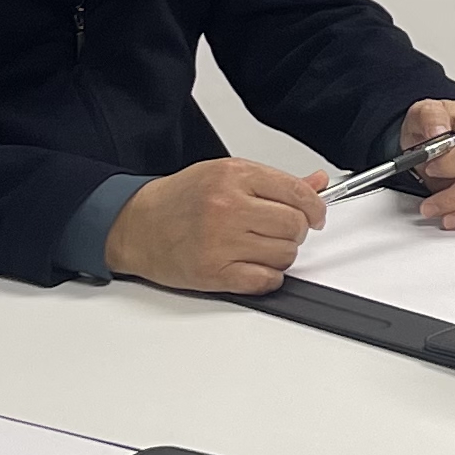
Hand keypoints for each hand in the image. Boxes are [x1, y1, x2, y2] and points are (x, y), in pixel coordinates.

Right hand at [107, 157, 327, 293]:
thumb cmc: (178, 200)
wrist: (136, 225)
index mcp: (233, 176)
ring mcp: (220, 241)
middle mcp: (227, 207)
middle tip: (281, 230)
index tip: (316, 214)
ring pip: (285, 255)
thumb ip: (274, 181)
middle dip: (296, 231)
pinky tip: (254, 266)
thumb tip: (318, 182)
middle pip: (295, 225)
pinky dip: (268, 277)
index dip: (315, 207)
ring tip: (260, 247)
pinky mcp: (213, 272)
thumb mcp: (225, 175)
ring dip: (281, 254)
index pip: (297, 192)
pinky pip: (265, 280)